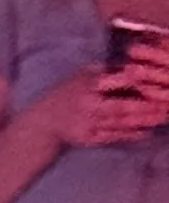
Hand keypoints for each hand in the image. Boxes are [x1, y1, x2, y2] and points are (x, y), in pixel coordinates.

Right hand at [45, 57, 168, 145]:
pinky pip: (112, 137)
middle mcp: (87, 105)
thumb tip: (135, 64)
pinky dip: (129, 136)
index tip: (155, 79)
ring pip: (119, 123)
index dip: (136, 81)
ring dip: (142, 121)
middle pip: (120, 107)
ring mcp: (87, 124)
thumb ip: (107, 70)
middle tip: (166, 105)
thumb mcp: (83, 74)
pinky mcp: (87, 139)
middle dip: (145, 107)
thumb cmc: (70, 91)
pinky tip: (145, 133)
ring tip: (161, 118)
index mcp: (87, 85)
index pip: (115, 82)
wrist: (46, 119)